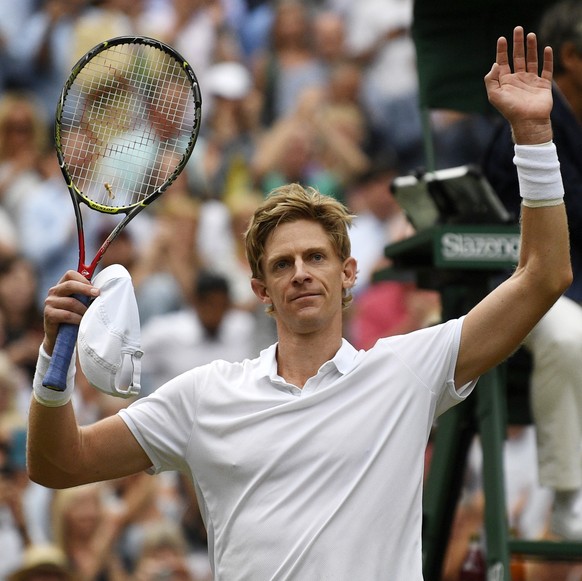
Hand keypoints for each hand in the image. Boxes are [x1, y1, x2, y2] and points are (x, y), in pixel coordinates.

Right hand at [43, 271, 98, 354]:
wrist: (59, 337)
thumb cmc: (74, 317)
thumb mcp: (80, 303)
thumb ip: (86, 295)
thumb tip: (104, 289)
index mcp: (62, 286)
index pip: (70, 274)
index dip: (83, 279)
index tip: (95, 287)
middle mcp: (54, 292)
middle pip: (70, 285)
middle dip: (86, 289)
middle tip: (98, 294)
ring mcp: (49, 302)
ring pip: (70, 302)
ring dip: (83, 309)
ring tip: (89, 315)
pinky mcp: (48, 314)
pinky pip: (66, 314)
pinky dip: (77, 318)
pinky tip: (81, 322)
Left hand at [484, 26, 552, 143]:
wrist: (527, 121)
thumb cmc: (509, 109)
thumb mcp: (494, 95)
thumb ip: (491, 79)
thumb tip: (494, 64)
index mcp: (505, 82)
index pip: (503, 62)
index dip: (502, 50)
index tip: (502, 38)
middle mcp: (518, 79)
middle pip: (518, 57)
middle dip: (517, 43)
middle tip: (518, 29)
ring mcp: (530, 81)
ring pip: (531, 60)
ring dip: (531, 47)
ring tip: (530, 35)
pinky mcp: (543, 84)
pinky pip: (546, 69)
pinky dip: (547, 59)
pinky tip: (546, 49)